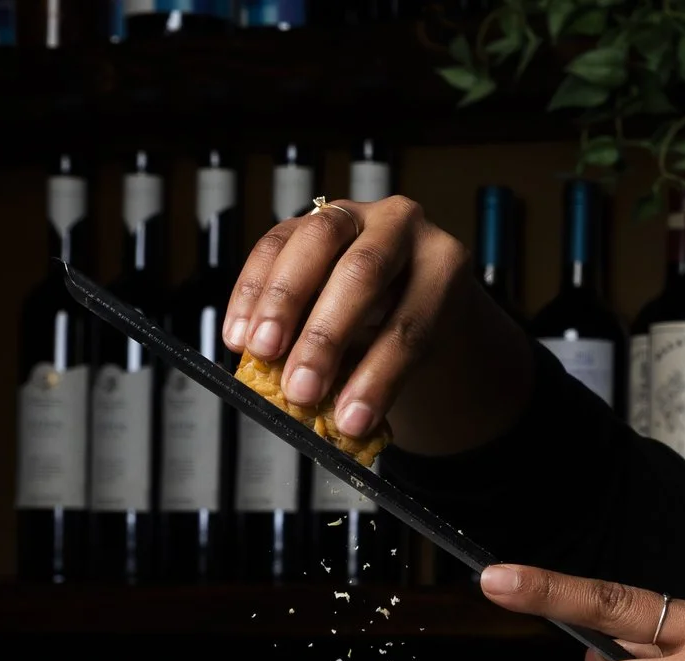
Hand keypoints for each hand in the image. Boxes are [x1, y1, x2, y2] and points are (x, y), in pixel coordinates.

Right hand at [219, 194, 533, 455]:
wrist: (403, 283)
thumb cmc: (408, 326)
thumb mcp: (410, 355)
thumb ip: (372, 374)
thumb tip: (332, 416)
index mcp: (445, 265)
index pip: (413, 325)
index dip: (380, 377)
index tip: (351, 422)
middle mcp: (404, 226)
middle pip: (363, 272)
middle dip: (326, 336)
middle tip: (299, 388)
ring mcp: (356, 213)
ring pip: (314, 243)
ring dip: (281, 303)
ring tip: (260, 353)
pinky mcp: (309, 217)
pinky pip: (274, 245)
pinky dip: (252, 291)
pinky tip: (239, 335)